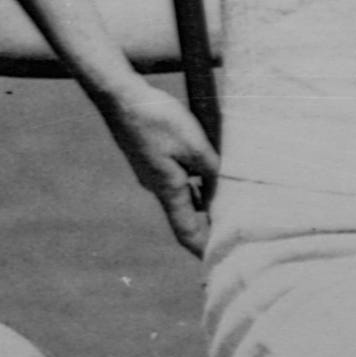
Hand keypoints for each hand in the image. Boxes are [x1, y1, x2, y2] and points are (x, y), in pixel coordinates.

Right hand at [95, 77, 218, 253]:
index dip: (202, 248)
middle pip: (186, 214)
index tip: (217, 260)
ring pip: (182, 191)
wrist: (120, 96)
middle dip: (208, 220)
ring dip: (203, 194)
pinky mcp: (149, 157)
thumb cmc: (157, 119)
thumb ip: (212, 171)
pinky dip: (194, 176)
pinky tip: (207, 162)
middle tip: (234, 221)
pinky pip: (176, 174)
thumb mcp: (195, 145)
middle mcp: (157, 186)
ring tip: (228, 190)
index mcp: (167, 189)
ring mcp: (151, 171)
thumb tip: (224, 191)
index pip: (186, 231)